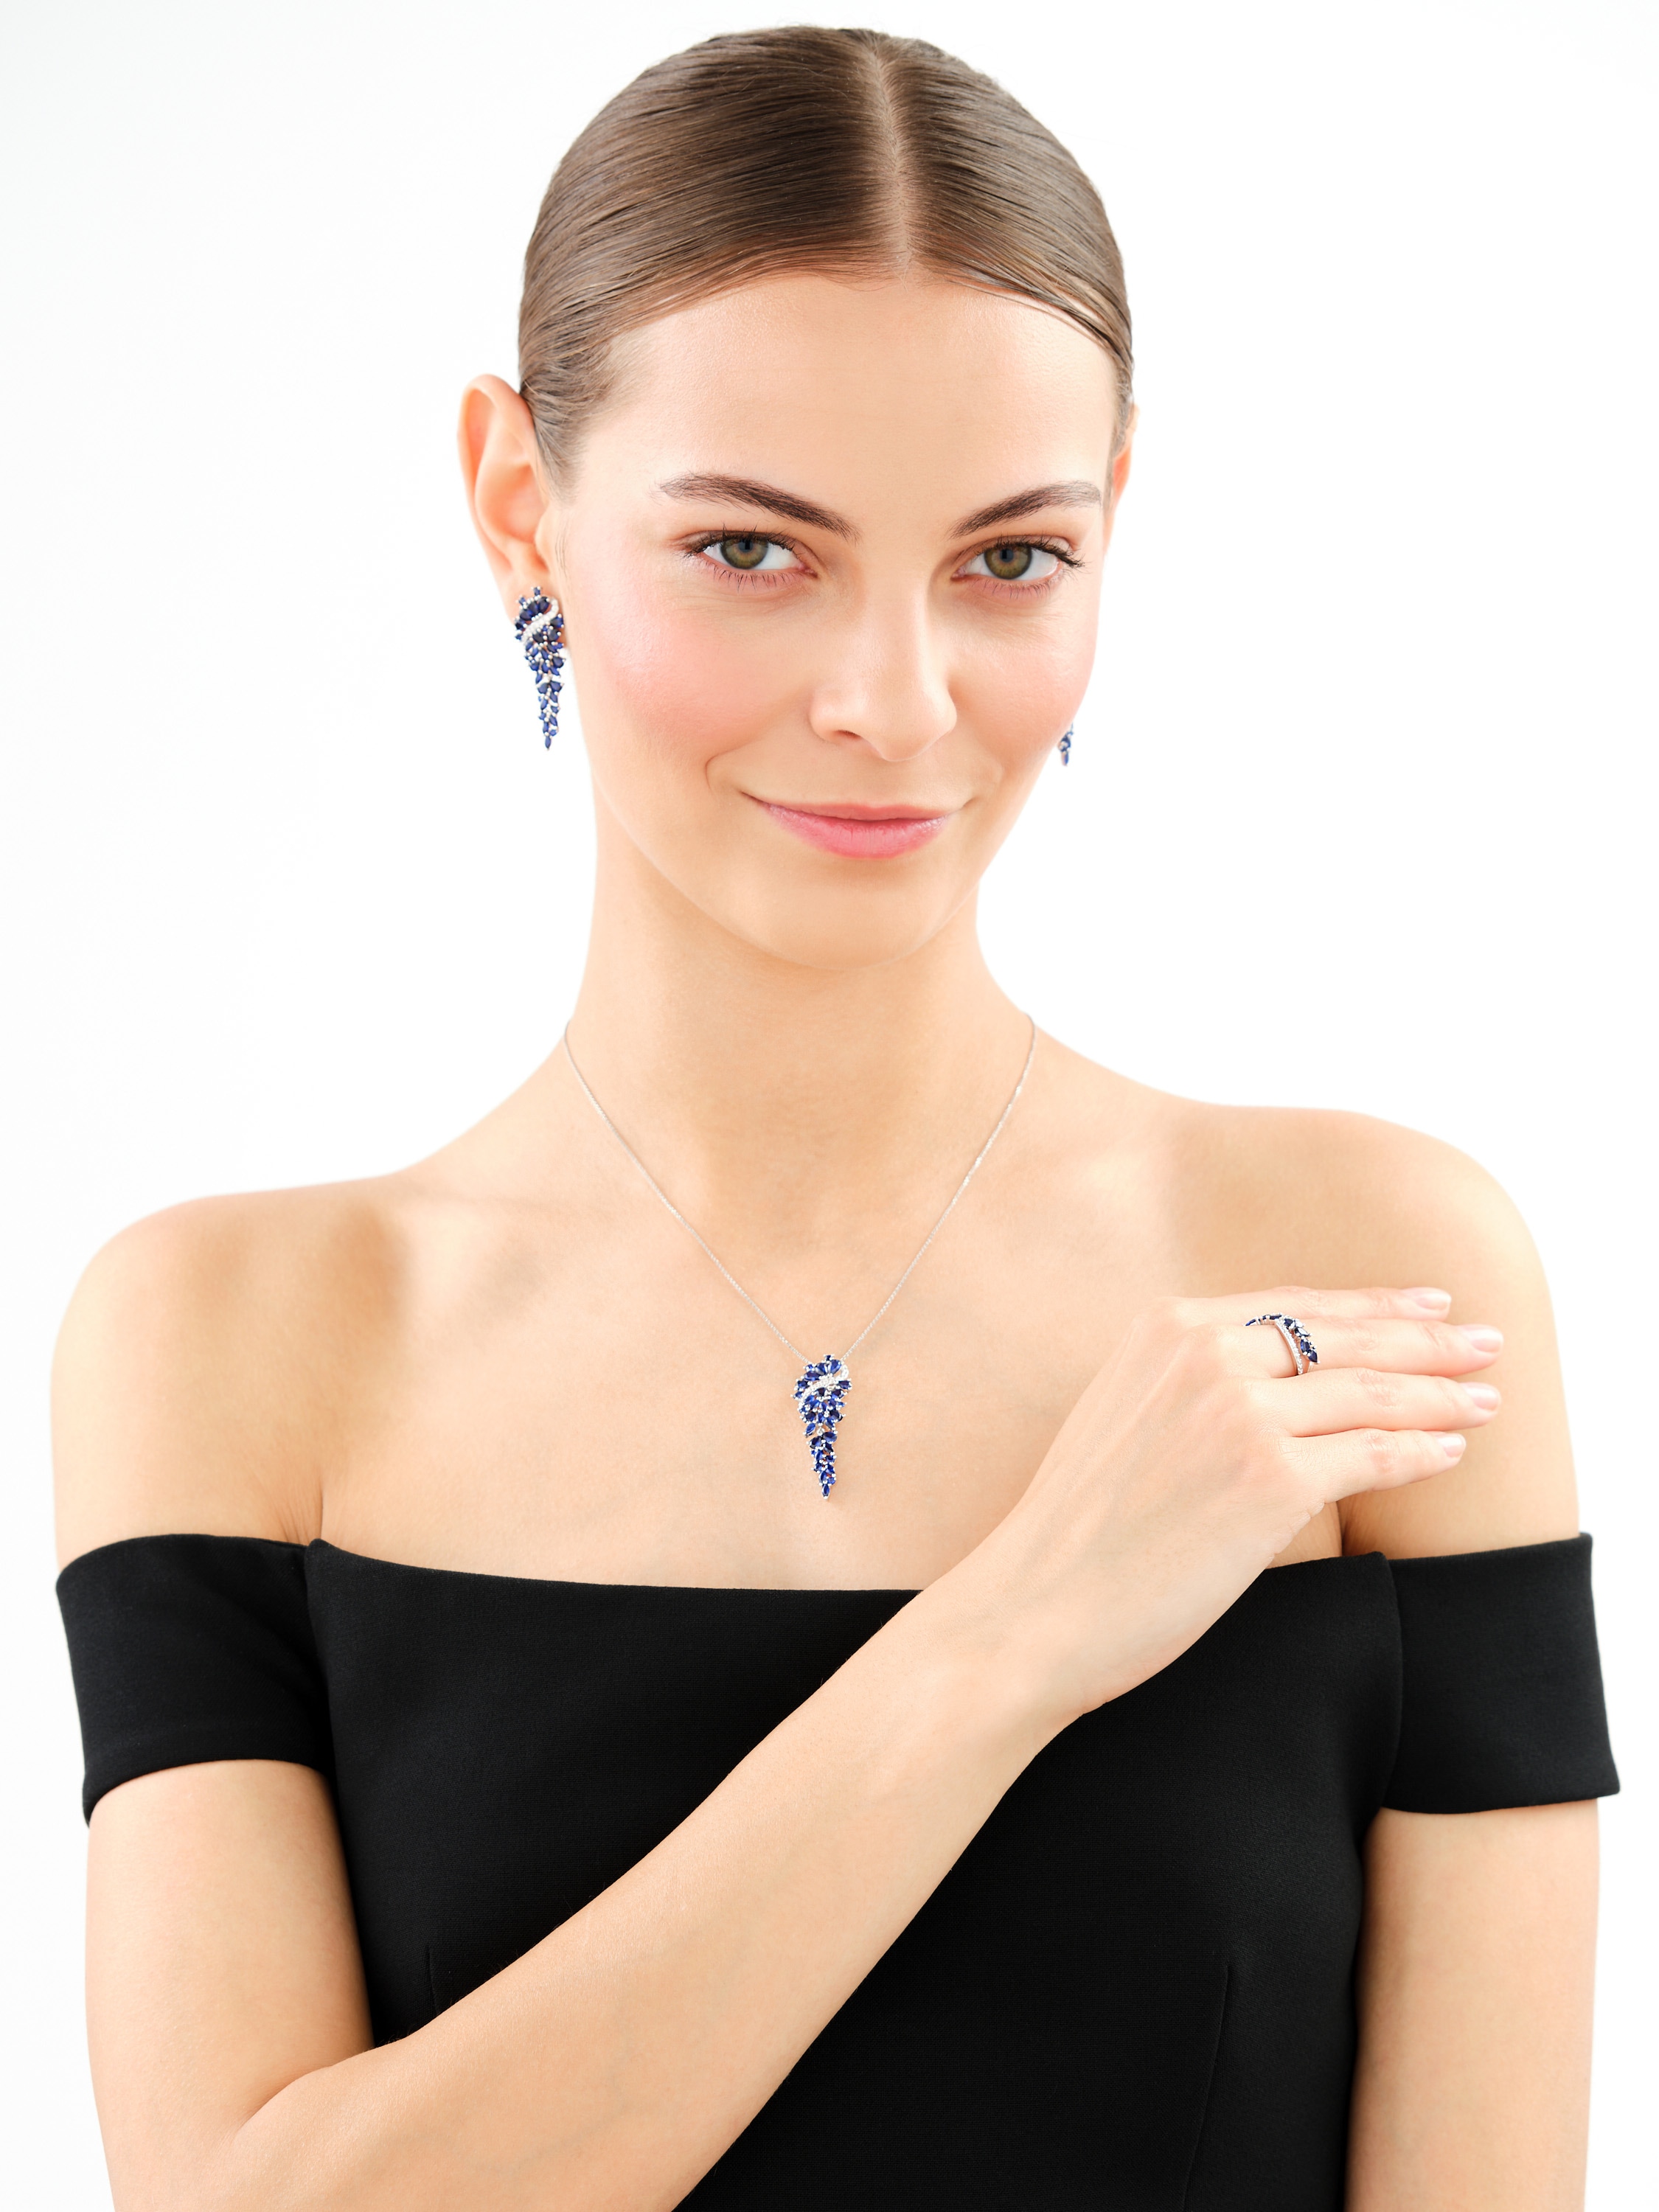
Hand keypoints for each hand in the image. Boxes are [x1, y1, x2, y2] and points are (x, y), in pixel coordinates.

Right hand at [972, 1287, 1500, 1725]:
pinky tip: (1448, 1450)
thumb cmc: (1076, 1530)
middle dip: (1427, 1341)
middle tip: (1485, 1343)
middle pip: (1343, 1338)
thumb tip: (1265, 1377)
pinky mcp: (1270, 1480)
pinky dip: (1419, 1450)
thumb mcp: (1120, 1414)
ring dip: (1441, 1394)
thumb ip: (1186, 1380)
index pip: (1294, 1304)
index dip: (1370, 1304)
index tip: (1424, 1307)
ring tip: (1486, 1399)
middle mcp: (1204, 1354)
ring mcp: (1239, 1414)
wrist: (1036, 1604)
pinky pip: (1369, 1455)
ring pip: (1369, 1393)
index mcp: (1164, 1328)